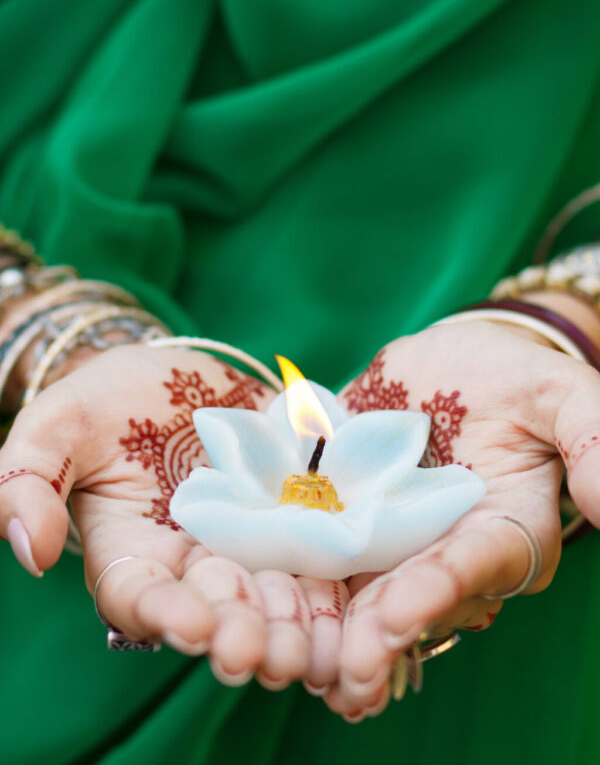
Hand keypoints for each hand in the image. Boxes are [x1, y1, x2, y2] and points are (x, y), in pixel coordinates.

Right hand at [0, 343, 349, 687]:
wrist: (180, 375)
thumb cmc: (111, 399)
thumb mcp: (59, 422)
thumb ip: (29, 479)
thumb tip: (30, 551)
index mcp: (133, 553)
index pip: (140, 597)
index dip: (163, 613)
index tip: (190, 622)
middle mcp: (194, 563)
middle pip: (216, 610)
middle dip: (240, 634)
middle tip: (265, 655)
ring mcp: (250, 544)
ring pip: (272, 598)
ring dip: (294, 628)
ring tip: (313, 649)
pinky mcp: (297, 519)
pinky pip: (318, 558)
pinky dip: (336, 586)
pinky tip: (355, 609)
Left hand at [322, 320, 599, 719]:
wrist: (444, 366)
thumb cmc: (508, 376)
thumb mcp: (555, 391)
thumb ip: (589, 436)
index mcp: (503, 530)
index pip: (477, 564)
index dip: (442, 587)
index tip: (401, 611)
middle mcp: (443, 550)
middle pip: (414, 596)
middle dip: (379, 632)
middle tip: (345, 673)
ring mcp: (390, 540)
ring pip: (360, 589)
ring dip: (328, 628)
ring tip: (293, 662)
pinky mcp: (344, 521)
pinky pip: (316, 549)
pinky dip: (287, 573)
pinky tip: (252, 599)